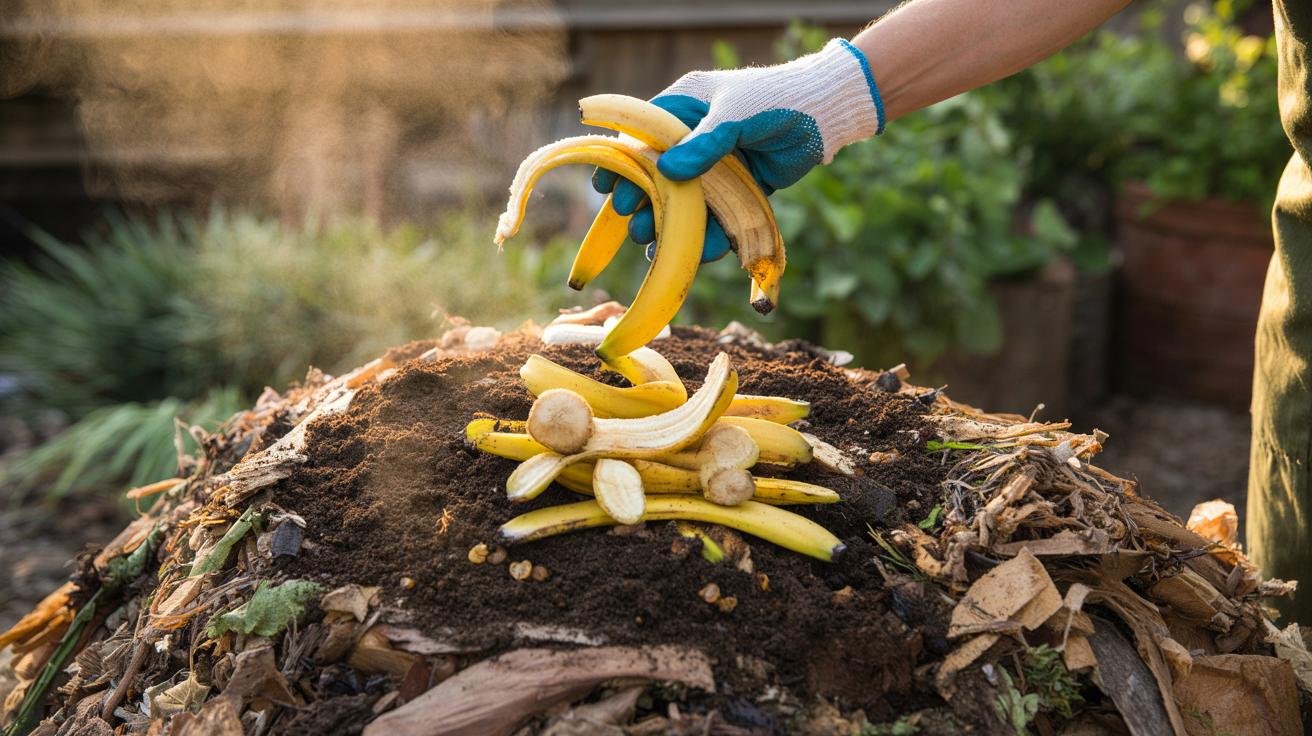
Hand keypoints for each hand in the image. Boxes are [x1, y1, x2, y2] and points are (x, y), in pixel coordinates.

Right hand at [593, 38, 883, 259]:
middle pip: (657, 175)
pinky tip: (692, 254)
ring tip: (651, 245)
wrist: (823, 115)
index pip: (641, 136)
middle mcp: (693, 138)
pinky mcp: (737, 190)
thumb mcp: (734, 115)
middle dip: (642, 200)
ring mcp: (715, 167)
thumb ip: (701, 144)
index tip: (606, 187)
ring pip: (683, 201)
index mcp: (684, 108)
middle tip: (631, 221)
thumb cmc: (774, 99)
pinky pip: (714, 216)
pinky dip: (705, 236)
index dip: (622, 162)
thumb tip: (666, 173)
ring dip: (667, 223)